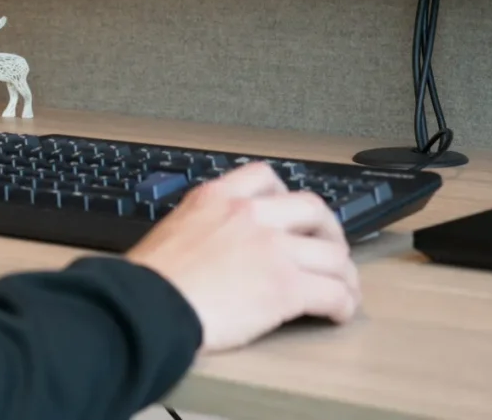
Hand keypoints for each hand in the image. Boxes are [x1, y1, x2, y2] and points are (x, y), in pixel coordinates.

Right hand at [127, 162, 360, 353]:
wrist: (148, 305)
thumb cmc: (151, 279)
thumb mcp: (174, 229)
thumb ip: (202, 226)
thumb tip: (215, 245)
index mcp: (216, 198)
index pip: (265, 176)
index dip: (286, 196)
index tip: (289, 214)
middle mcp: (249, 215)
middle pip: (313, 209)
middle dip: (328, 231)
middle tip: (328, 250)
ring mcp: (272, 249)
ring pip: (334, 254)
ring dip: (343, 274)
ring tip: (342, 289)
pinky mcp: (286, 287)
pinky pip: (334, 292)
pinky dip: (343, 304)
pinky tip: (337, 314)